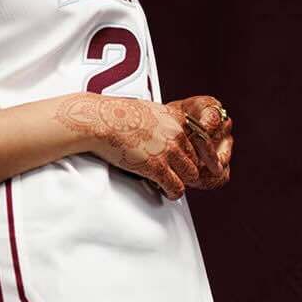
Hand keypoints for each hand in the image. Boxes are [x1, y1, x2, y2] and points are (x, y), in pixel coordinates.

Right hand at [56, 93, 232, 199]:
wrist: (100, 120)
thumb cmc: (116, 113)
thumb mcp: (148, 108)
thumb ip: (161, 119)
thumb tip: (160, 126)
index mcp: (177, 118)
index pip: (200, 139)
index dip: (192, 151)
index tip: (187, 158)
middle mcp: (177, 134)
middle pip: (195, 158)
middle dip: (186, 168)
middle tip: (177, 174)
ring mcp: (169, 151)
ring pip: (190, 175)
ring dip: (181, 181)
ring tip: (172, 184)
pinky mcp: (157, 167)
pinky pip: (176, 187)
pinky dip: (173, 193)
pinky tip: (167, 192)